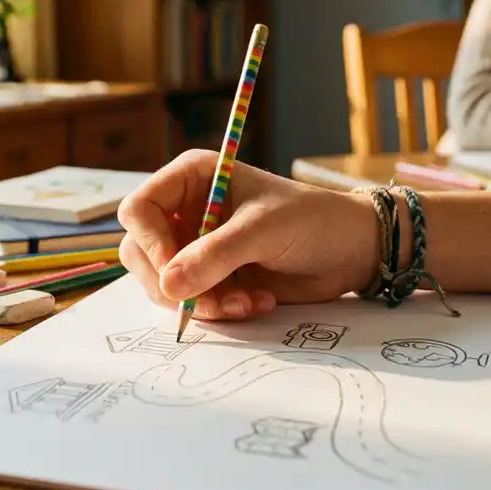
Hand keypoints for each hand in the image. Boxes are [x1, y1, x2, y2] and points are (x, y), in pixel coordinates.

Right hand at [117, 150, 379, 321]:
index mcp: (192, 178)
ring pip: (164, 284)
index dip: (149, 242)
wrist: (350, 251)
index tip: (175, 270)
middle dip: (174, 283)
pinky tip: (255, 302)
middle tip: (210, 301)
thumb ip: (215, 255)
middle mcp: (186, 211)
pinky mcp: (211, 278)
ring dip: (202, 301)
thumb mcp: (264, 230)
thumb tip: (169, 285)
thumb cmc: (312, 220)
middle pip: (141, 252)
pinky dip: (219, 310)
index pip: (139, 209)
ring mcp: (196, 247)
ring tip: (245, 302)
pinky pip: (192, 302)